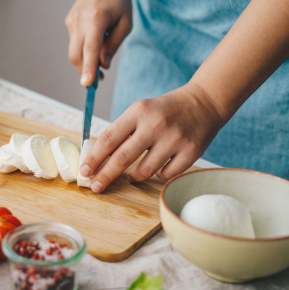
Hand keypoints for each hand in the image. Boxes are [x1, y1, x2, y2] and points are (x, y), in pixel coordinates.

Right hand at [65, 0, 131, 85]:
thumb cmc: (119, 1)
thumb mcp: (125, 24)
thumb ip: (113, 46)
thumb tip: (103, 66)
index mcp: (96, 19)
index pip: (90, 49)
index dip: (88, 68)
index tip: (87, 84)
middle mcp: (80, 21)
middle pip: (76, 55)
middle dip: (84, 72)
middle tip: (96, 82)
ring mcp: (71, 21)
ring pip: (74, 52)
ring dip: (84, 63)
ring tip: (98, 67)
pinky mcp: (68, 22)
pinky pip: (74, 43)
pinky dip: (83, 51)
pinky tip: (93, 45)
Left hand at [79, 83, 224, 192]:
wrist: (204, 102)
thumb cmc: (164, 110)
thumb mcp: (141, 111)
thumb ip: (122, 131)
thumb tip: (97, 158)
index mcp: (138, 112)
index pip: (108, 139)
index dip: (93, 158)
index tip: (83, 171)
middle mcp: (156, 124)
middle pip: (122, 158)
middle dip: (105, 176)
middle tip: (95, 187)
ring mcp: (175, 138)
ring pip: (144, 171)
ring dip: (133, 177)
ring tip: (130, 176)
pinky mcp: (191, 151)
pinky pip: (166, 174)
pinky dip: (158, 174)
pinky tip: (158, 166)